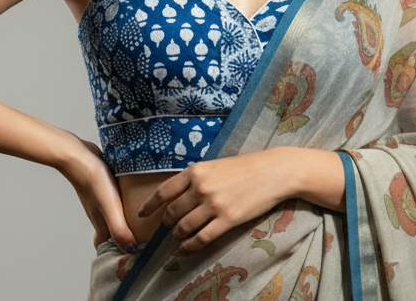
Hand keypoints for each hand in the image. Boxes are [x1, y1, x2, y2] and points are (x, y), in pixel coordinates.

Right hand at [58, 133, 137, 252]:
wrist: (79, 155)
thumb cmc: (93, 181)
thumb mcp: (109, 208)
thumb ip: (119, 229)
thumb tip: (131, 249)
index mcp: (100, 224)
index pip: (107, 245)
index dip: (118, 252)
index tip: (135, 255)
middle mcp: (100, 213)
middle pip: (112, 230)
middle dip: (125, 236)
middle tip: (145, 237)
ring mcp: (102, 198)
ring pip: (114, 214)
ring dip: (126, 218)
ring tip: (146, 218)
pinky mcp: (105, 184)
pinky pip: (116, 198)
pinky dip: (125, 201)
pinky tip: (137, 194)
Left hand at [137, 148, 289, 252]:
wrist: (272, 171)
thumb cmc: (245, 167)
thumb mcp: (215, 165)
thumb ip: (196, 179)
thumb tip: (177, 196)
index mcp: (196, 171)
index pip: (164, 191)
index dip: (150, 205)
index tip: (142, 214)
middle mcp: (201, 187)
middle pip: (172, 212)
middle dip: (167, 223)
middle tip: (168, 227)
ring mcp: (213, 204)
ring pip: (184, 227)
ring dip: (178, 236)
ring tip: (178, 238)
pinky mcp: (227, 219)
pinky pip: (201, 238)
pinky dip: (190, 246)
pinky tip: (187, 249)